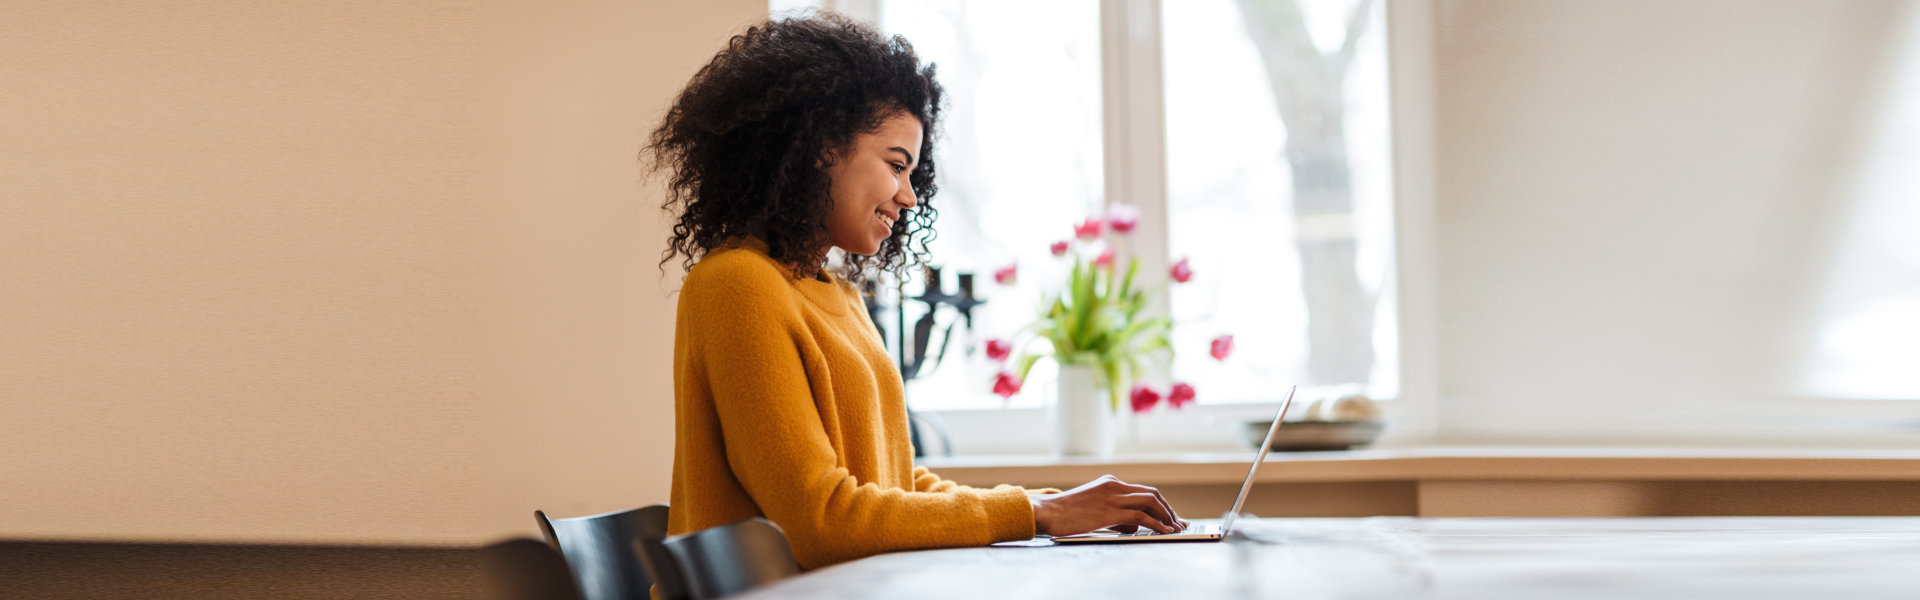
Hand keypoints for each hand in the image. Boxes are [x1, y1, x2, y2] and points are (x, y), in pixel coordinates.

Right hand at [1029, 475, 1187, 535]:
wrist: (1047, 512)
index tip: (1170, 516)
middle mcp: (1115, 486)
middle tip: (1178, 523)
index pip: (1143, 491)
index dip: (1160, 504)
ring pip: (1151, 502)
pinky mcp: (1111, 511)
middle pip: (1152, 494)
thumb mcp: (1094, 508)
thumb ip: (1115, 513)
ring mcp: (1113, 497)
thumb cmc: (1066, 514)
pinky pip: (1142, 516)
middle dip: (1168, 509)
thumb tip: (1133, 526)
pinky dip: (1157, 524)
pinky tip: (1164, 531)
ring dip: (1167, 516)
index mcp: (1110, 482)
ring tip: (1175, 529)